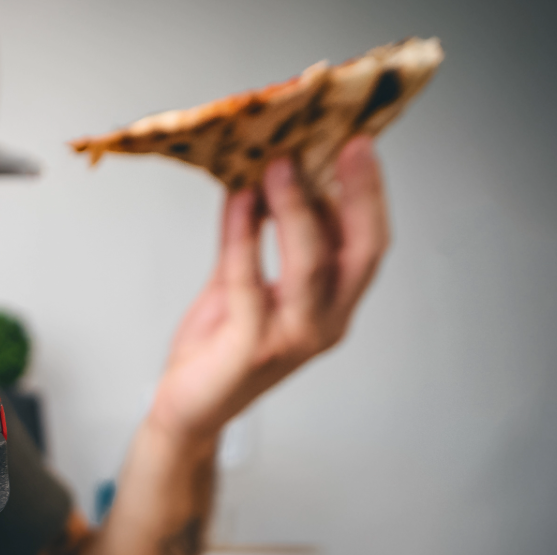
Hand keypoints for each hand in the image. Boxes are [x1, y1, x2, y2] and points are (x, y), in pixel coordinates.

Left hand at [148, 136, 389, 445]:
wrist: (186, 408)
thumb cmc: (217, 351)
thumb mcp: (239, 283)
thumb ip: (249, 238)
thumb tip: (254, 178)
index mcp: (331, 306)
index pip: (367, 245)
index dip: (369, 195)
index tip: (359, 145)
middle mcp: (324, 324)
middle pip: (360, 253)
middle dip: (357, 194)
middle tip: (341, 144)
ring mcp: (293, 340)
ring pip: (310, 266)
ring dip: (296, 209)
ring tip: (277, 166)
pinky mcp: (253, 350)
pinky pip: (251, 283)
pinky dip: (244, 238)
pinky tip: (238, 203)